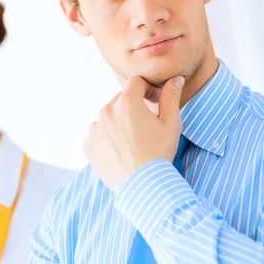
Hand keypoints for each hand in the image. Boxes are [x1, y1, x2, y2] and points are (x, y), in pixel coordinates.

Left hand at [84, 76, 184, 191]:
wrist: (144, 186)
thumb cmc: (159, 153)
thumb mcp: (171, 123)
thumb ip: (171, 97)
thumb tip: (175, 78)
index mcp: (127, 102)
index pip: (136, 83)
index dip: (147, 89)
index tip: (154, 101)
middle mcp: (106, 111)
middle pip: (121, 99)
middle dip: (132, 106)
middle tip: (145, 125)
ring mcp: (95, 129)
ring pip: (108, 117)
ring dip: (118, 122)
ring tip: (132, 140)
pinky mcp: (88, 145)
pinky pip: (98, 135)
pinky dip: (107, 138)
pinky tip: (120, 150)